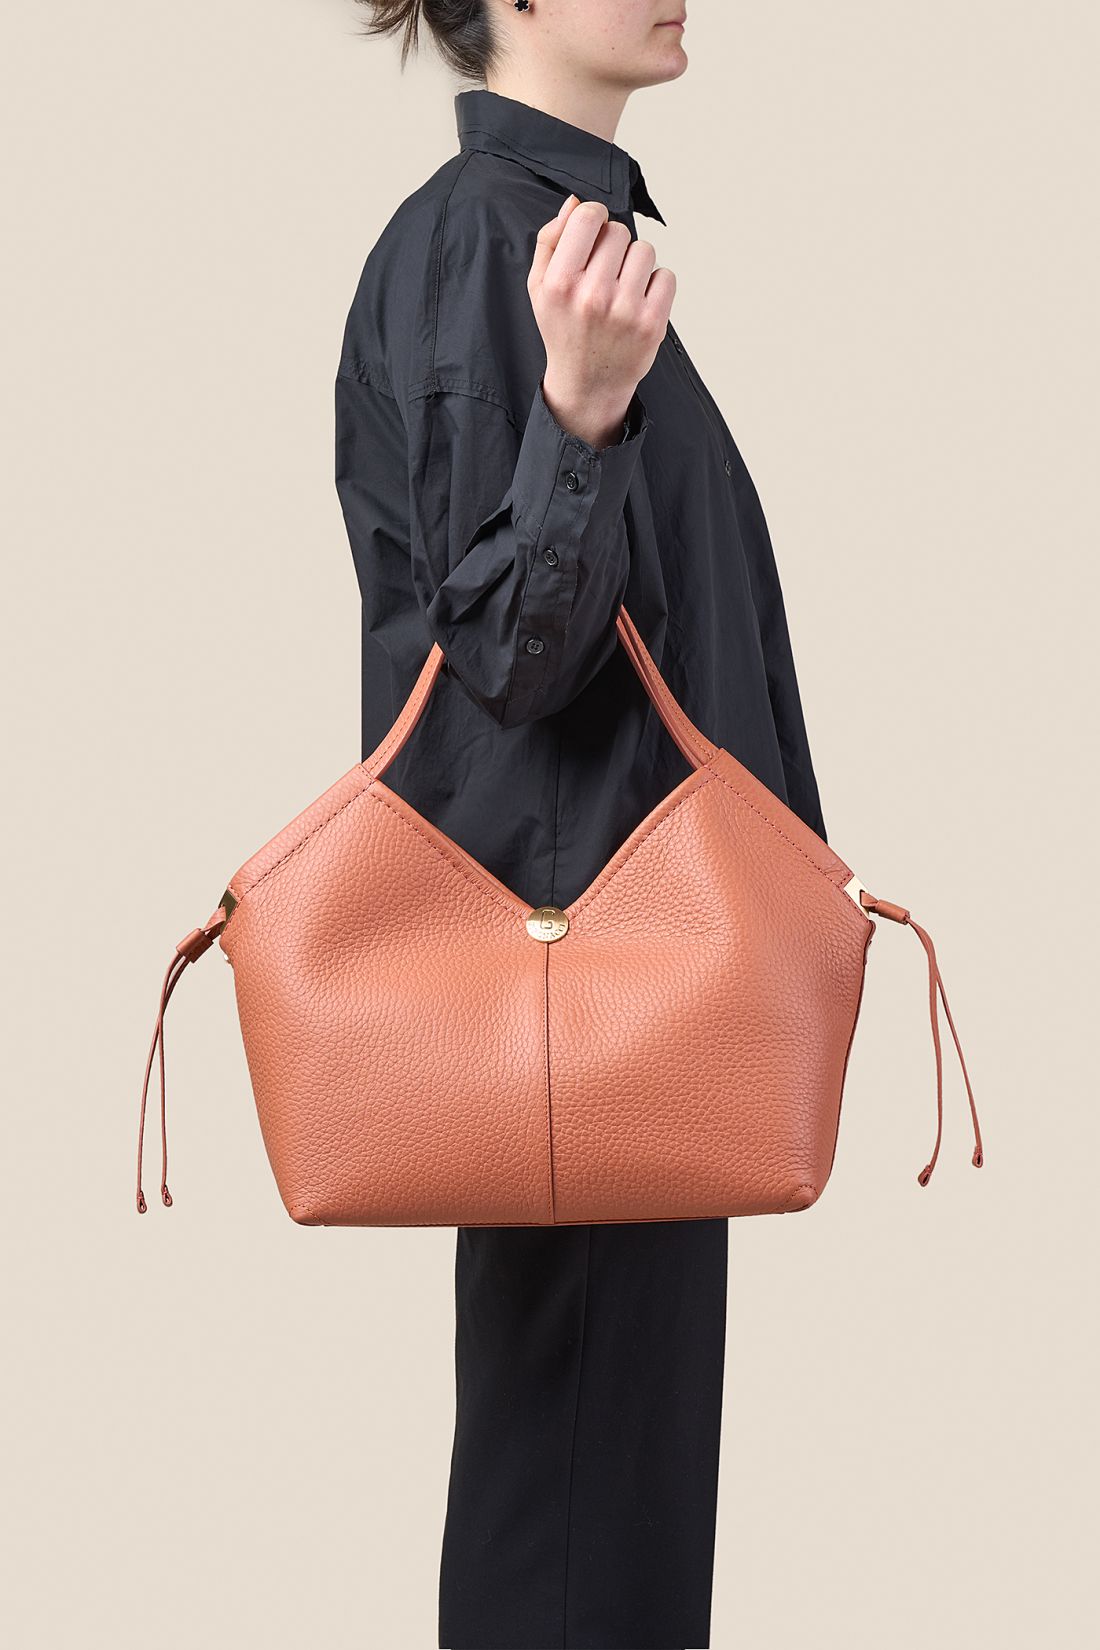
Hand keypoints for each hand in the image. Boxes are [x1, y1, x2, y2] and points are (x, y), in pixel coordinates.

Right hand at [527, 194, 674, 448]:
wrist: (588, 383)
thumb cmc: (564, 329)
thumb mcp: (540, 287)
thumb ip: (551, 240)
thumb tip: (575, 203)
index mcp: (560, 283)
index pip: (589, 217)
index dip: (595, 217)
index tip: (595, 231)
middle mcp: (592, 296)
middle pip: (619, 232)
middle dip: (613, 245)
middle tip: (605, 271)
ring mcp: (625, 311)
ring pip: (644, 251)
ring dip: (635, 263)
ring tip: (621, 288)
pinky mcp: (652, 323)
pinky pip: (666, 275)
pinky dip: (656, 285)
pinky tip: (638, 302)